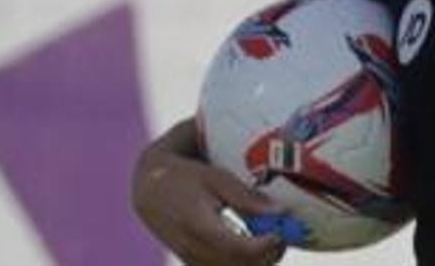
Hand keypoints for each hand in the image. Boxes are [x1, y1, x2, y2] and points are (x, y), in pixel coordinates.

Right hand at [131, 119, 285, 265]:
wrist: (150, 191)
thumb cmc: (187, 178)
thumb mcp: (217, 178)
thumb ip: (247, 197)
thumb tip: (281, 211)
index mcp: (199, 226)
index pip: (239, 249)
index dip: (266, 246)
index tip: (283, 232)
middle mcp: (193, 250)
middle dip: (268, 256)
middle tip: (284, 235)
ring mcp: (191, 261)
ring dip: (258, 262)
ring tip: (271, 239)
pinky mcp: (193, 264)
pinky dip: (243, 264)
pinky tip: (253, 244)